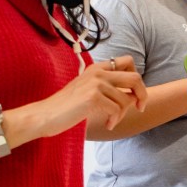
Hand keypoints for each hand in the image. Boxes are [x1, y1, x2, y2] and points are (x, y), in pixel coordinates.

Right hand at [7, 55, 145, 143]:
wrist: (44, 116)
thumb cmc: (67, 107)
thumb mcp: (89, 90)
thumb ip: (108, 87)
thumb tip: (134, 95)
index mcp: (97, 68)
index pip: (128, 61)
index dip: (136, 78)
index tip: (134, 94)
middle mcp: (98, 72)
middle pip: (135, 78)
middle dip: (142, 95)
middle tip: (139, 108)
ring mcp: (95, 83)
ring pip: (126, 98)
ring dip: (122, 114)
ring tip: (111, 121)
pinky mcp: (92, 97)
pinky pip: (117, 109)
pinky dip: (114, 120)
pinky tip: (107, 125)